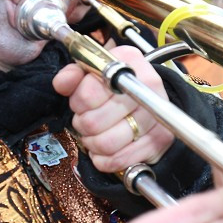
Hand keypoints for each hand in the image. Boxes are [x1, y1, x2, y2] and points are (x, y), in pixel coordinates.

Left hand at [52, 45, 175, 171]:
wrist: (149, 96)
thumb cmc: (116, 85)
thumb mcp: (93, 71)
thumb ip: (73, 75)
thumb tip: (62, 83)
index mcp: (129, 63)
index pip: (88, 93)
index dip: (77, 103)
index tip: (80, 104)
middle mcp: (148, 87)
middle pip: (95, 122)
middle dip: (83, 124)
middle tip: (85, 121)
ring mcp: (157, 116)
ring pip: (106, 144)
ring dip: (92, 143)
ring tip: (93, 135)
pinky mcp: (159, 140)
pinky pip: (119, 160)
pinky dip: (104, 159)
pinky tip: (104, 149)